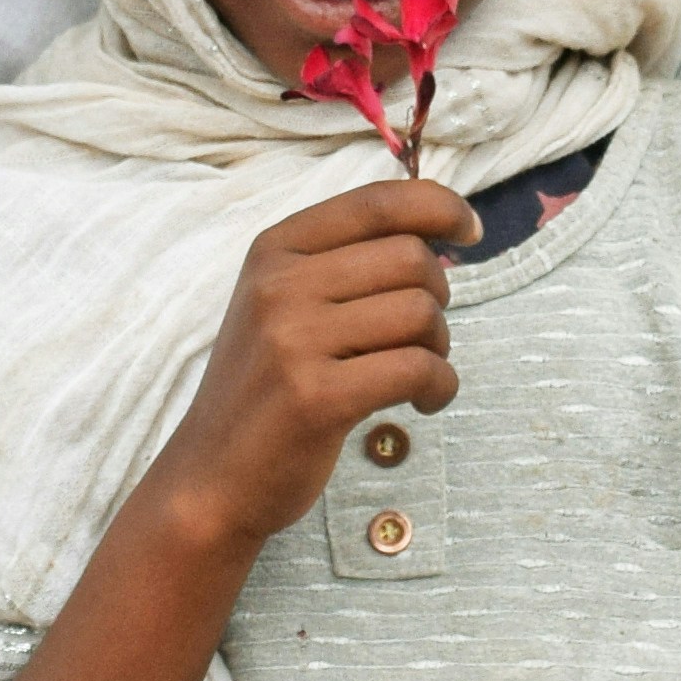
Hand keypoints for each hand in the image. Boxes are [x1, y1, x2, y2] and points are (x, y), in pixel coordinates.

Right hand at [131, 178, 468, 550]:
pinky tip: (423, 402)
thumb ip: (343, 264)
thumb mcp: (282, 306)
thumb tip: (435, 234)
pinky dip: (440, 386)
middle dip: (438, 297)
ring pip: (420, 312)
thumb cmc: (265, 390)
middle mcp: (279, 284)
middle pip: (410, 258)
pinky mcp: (317, 397)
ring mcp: (293, 340)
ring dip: (439, 346)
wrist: (210, 478)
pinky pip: (417, 368)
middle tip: (422, 337)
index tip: (471, 231)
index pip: (377, 202)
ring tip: (417, 375)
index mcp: (274, 249)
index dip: (440, 206)